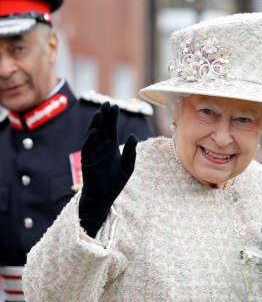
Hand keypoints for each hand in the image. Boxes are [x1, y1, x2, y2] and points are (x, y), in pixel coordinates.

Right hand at [79, 102, 137, 236]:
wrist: (103, 198)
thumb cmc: (115, 183)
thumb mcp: (127, 167)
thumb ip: (131, 152)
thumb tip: (133, 136)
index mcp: (111, 147)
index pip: (111, 129)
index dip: (112, 118)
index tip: (115, 106)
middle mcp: (101, 148)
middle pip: (102, 128)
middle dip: (104, 117)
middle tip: (107, 103)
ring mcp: (93, 154)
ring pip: (93, 136)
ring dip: (96, 125)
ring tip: (99, 114)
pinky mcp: (87, 162)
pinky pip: (88, 149)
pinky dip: (90, 140)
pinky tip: (94, 131)